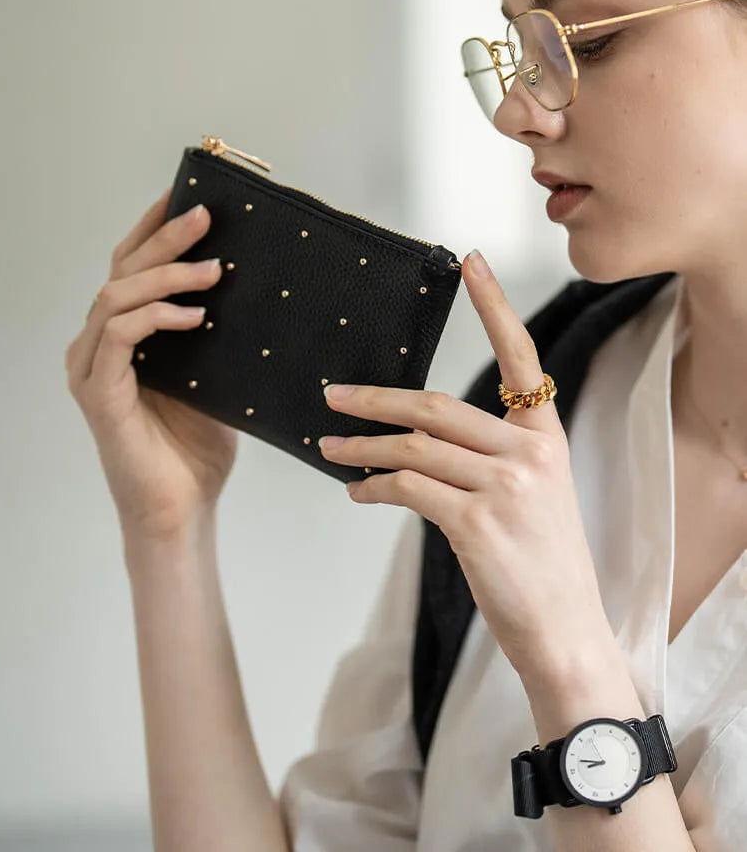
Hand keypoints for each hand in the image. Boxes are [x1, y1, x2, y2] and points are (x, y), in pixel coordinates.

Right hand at [65, 187, 237, 542]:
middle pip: (121, 271)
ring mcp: (91, 368)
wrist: (182, 510)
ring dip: (164, 275)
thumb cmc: (196, 446)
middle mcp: (97, 345)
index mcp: (121, 337)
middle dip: (163, 238)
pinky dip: (153, 316)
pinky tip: (194, 316)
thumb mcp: (213, 374)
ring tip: (213, 269)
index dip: (153, 229)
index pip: (130, 268)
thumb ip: (210, 332)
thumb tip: (242, 281)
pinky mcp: (97, 394)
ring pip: (115, 295)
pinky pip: (118, 335)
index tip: (186, 195)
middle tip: (205, 215)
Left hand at [318, 249, 612, 681]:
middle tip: (331, 394)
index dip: (494, 305)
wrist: (564, 631)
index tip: (470, 260)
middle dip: (374, 397)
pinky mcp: (476, 523)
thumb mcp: (532, 496)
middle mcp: (529, 453)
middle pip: (435, 404)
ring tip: (327, 448)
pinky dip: (372, 486)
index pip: (519, 357)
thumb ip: (485, 457)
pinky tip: (357, 491)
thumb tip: (408, 438)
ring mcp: (505, 487)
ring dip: (361, 446)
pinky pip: (406, 489)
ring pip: (412, 445)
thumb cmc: (539, 564)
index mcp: (545, 436)